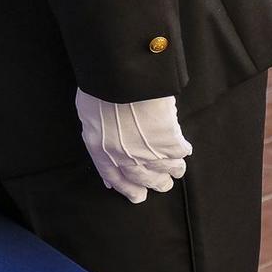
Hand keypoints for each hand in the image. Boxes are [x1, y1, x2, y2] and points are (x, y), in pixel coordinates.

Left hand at [73, 90, 191, 203]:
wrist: (122, 74)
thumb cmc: (100, 86)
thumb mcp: (88, 113)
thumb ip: (96, 136)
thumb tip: (104, 155)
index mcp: (101, 150)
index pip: (115, 178)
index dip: (128, 189)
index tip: (138, 196)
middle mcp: (125, 158)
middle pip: (145, 180)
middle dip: (155, 183)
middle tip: (163, 184)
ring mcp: (149, 152)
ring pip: (167, 171)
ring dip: (173, 170)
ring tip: (176, 168)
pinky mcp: (169, 142)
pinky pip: (181, 153)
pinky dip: (183, 150)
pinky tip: (184, 148)